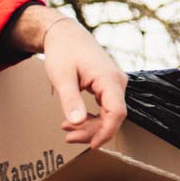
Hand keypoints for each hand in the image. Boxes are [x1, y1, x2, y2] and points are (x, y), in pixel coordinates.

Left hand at [23, 6, 127, 149]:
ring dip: (90, 125)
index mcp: (109, 79)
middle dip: (92, 131)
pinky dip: (91, 117)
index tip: (92, 145)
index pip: (117, 112)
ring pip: (109, 113)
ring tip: (67, 130)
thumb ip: (70, 100)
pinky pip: (105, 107)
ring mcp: (114, 84)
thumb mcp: (62, 77)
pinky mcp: (108, 86)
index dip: (106, 131)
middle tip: (68, 137)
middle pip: (113, 116)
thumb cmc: (63, 52)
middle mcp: (117, 82)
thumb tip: (76, 122)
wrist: (65, 35)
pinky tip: (74, 120)